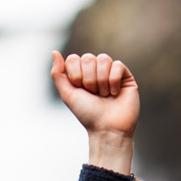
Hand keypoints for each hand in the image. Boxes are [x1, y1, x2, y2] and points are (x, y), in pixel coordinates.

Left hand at [51, 51, 139, 171]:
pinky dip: (113, 81)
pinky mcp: (125, 76)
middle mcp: (95, 71)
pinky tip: (115, 93)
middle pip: (88, 57)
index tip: (80, 90)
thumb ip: (58, 74)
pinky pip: (117, 65)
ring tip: (104, 95)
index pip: (74, 59)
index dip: (75, 75)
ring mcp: (111, 72)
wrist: (108, 128)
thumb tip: (55, 52)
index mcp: (81, 74)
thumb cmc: (88, 114)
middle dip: (88, 79)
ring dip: (101, 80)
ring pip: (103, 59)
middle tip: (93, 94)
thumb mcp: (68, 95)